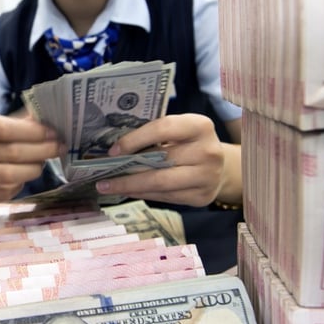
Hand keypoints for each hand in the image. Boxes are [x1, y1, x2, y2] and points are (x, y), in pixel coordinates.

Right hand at [0, 110, 64, 205]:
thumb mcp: (1, 123)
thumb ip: (24, 121)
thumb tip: (51, 117)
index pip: (4, 129)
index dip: (33, 132)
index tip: (54, 133)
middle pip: (10, 152)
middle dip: (40, 150)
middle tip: (58, 148)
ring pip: (7, 175)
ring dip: (32, 169)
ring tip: (42, 163)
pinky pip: (1, 193)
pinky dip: (18, 186)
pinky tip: (23, 178)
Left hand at [93, 114, 238, 206]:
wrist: (222, 167)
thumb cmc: (190, 143)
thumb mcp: (179, 131)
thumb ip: (156, 135)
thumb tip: (116, 148)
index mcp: (200, 126)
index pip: (163, 128)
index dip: (135, 139)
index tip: (113, 151)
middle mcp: (208, 152)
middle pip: (160, 163)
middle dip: (127, 171)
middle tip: (102, 178)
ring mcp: (208, 177)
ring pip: (160, 184)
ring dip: (130, 187)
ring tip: (108, 187)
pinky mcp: (203, 198)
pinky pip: (166, 197)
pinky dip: (144, 194)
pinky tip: (128, 191)